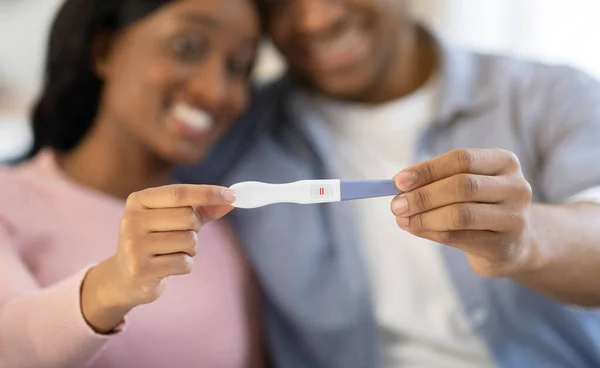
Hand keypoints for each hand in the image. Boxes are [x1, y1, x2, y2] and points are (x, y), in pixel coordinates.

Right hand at [81, 184, 235, 332]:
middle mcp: (132, 220)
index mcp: (138, 201)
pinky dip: (184, 265)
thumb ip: (202, 209)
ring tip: (171, 252)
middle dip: (195, 228)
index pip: (179, 193)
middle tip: (181, 236)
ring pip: (188, 241)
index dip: (207, 193)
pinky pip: (183, 263)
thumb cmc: (156, 242)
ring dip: (190, 249)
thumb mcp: (174, 220)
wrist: (124, 278)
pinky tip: (167, 266)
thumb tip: (230, 200)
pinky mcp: (140, 269)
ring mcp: (134, 245)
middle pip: (187, 217)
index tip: (232, 195)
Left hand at [391, 149, 536, 277]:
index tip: (399, 181)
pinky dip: (430, 232)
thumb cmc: (481, 206)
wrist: (515, 244)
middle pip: (462, 186)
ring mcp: (514, 219)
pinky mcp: (503, 247)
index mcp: (504, 162)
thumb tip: (399, 185)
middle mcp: (515, 187)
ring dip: (423, 217)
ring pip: (460, 214)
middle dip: (423, 195)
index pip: (461, 159)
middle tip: (396, 204)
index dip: (427, 169)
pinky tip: (415, 228)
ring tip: (401, 218)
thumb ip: (437, 181)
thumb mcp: (465, 185)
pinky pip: (458, 237)